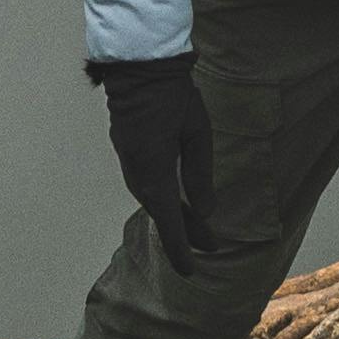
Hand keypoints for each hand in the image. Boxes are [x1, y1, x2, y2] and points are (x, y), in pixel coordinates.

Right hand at [94, 54, 214, 275]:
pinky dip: (162, 197)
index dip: (181, 249)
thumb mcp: (196, 134)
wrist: (140, 66)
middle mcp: (137, 173)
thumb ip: (199, 175)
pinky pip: (145, 184)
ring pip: (152, 199)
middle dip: (184, 231)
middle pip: (160, 212)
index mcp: (154, 172)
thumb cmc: (174, 96)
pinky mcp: (127, 150)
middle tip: (211, 244)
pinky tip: (175, 198)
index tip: (191, 272)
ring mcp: (129, 161)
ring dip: (173, 214)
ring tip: (198, 226)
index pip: (168, 222)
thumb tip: (204, 211)